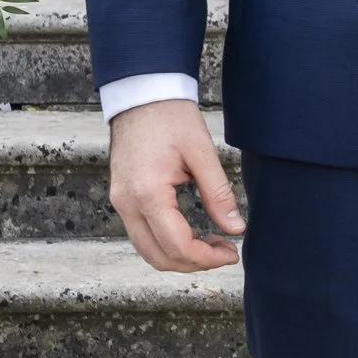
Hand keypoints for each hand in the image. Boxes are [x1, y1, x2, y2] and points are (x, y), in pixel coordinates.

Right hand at [108, 97, 246, 271]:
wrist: (142, 95)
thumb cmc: (171, 117)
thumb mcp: (202, 152)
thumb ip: (219, 194)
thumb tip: (236, 228)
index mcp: (147, 193)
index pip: (177, 246)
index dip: (207, 258)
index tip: (232, 252)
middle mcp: (127, 203)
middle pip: (159, 257)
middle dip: (195, 263)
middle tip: (226, 252)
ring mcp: (120, 202)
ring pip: (148, 251)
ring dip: (180, 256)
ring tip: (212, 244)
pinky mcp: (122, 198)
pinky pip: (142, 235)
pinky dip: (166, 244)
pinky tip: (192, 234)